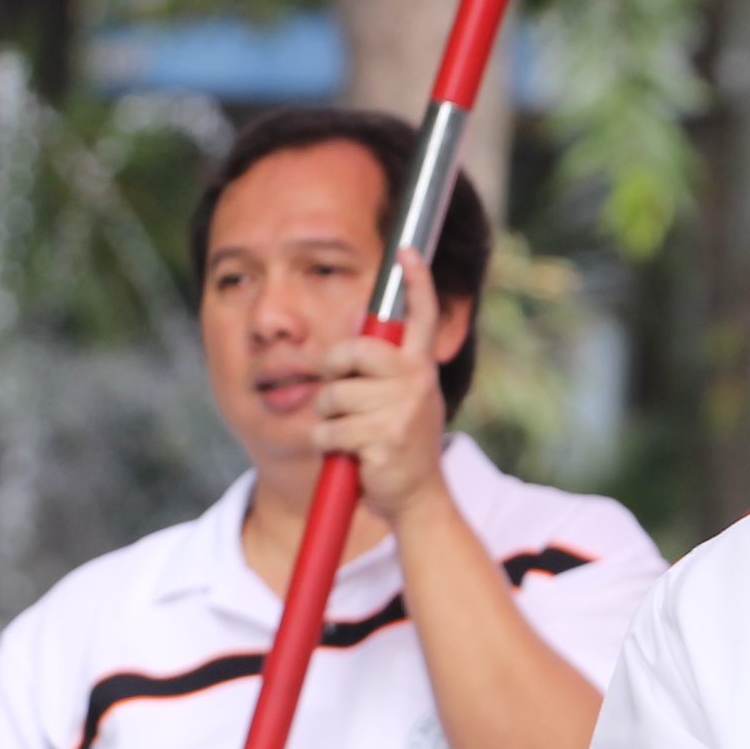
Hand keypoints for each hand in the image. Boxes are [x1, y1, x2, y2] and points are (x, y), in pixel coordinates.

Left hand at [312, 249, 453, 523]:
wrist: (417, 498)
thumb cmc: (398, 444)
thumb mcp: (399, 397)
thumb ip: (381, 363)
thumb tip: (353, 315)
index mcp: (419, 367)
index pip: (421, 315)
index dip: (417, 281)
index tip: (407, 251)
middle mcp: (416, 381)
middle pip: (353, 352)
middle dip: (333, 371)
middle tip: (340, 394)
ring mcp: (401, 410)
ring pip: (333, 397)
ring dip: (330, 419)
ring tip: (351, 434)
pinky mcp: (383, 439)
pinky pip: (330, 430)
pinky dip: (328, 446)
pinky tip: (350, 456)